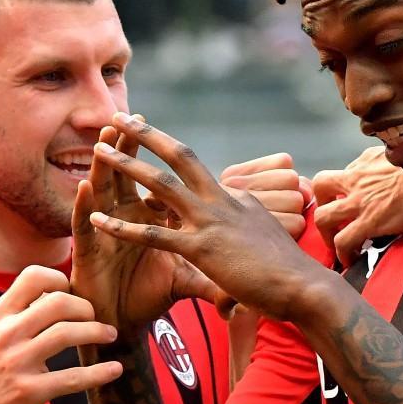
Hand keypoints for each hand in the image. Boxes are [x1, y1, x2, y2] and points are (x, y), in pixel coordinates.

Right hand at [0, 266, 121, 403]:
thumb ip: (20, 314)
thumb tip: (60, 293)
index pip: (34, 276)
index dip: (61, 280)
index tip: (73, 294)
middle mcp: (6, 334)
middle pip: (59, 302)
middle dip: (86, 308)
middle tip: (96, 318)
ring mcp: (17, 362)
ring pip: (67, 333)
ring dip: (97, 332)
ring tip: (109, 335)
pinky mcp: (29, 392)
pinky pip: (72, 377)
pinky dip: (99, 373)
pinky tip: (115, 370)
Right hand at [72, 125, 226, 335]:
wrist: (118, 325)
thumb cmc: (148, 298)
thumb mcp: (188, 281)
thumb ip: (214, 273)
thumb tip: (249, 268)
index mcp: (152, 219)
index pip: (160, 181)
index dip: (164, 160)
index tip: (172, 136)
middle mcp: (125, 218)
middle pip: (130, 174)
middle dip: (130, 146)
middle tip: (131, 116)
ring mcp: (104, 233)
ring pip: (103, 190)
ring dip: (104, 164)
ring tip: (104, 138)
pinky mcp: (87, 253)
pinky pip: (84, 226)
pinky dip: (85, 206)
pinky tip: (85, 186)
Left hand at [87, 114, 331, 321]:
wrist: (305, 288)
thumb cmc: (290, 272)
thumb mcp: (268, 238)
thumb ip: (252, 226)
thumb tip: (252, 220)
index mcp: (238, 198)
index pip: (200, 174)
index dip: (174, 158)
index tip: (152, 143)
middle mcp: (223, 201)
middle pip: (181, 156)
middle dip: (147, 134)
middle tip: (121, 116)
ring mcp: (211, 221)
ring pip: (160, 184)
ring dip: (127, 166)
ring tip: (99, 151)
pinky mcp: (201, 248)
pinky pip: (153, 234)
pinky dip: (122, 227)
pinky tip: (97, 220)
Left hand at [313, 146, 402, 266]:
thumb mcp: (400, 153)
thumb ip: (386, 159)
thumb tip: (387, 165)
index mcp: (365, 163)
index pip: (342, 172)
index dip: (339, 189)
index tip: (344, 200)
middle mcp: (356, 180)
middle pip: (320, 186)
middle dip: (321, 205)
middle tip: (331, 221)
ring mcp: (360, 202)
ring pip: (323, 217)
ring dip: (326, 234)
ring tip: (336, 246)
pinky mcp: (370, 222)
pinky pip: (344, 241)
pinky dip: (343, 253)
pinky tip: (350, 260)